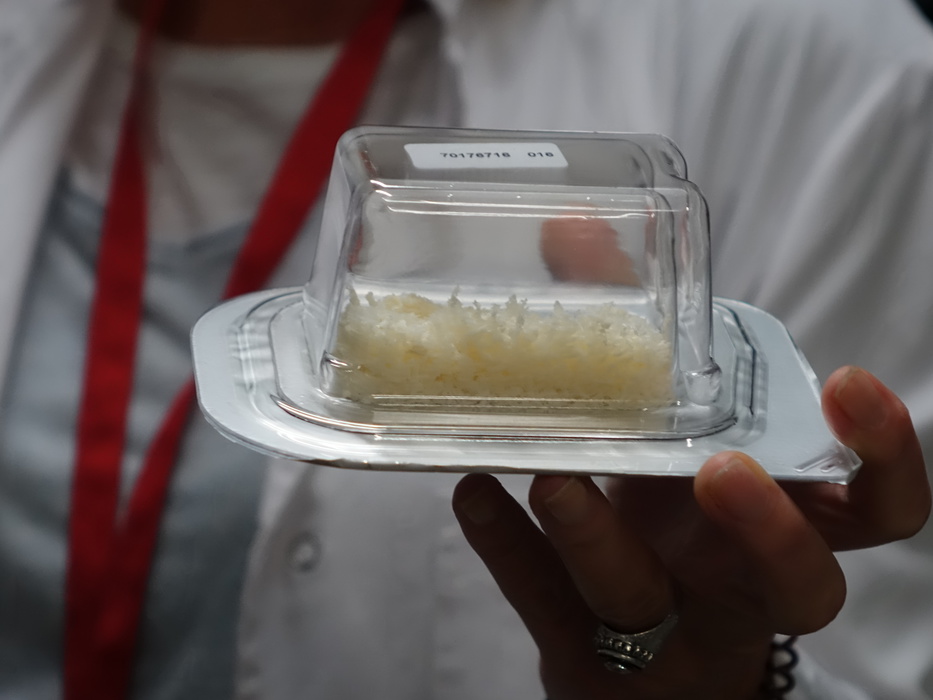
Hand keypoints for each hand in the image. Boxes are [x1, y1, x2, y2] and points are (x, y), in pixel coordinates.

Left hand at [452, 367, 929, 698]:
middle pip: (795, 584)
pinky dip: (511, 549)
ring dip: (598, 536)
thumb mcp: (673, 437)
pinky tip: (474, 494)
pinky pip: (549, 606)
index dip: (883, 458)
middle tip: (718, 468)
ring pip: (648, 601)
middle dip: (767, 529)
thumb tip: (572, 226)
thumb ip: (633, 333)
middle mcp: (742, 590)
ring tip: (551, 475)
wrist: (637, 656)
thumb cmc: (670, 522)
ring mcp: (664, 636)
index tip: (847, 385)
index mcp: (790, 528)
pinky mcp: (582, 657)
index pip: (877, 509)